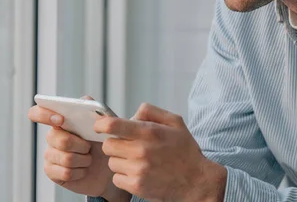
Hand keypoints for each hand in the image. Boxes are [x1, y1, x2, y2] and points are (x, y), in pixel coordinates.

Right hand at [28, 97, 128, 200]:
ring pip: (66, 158)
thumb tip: (85, 100)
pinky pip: (66, 172)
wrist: (109, 167)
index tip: (61, 119)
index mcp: (60, 120)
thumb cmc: (104, 142)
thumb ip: (95, 110)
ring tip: (88, 158)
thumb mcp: (104, 125)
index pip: (37, 112)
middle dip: (81, 145)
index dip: (44, 114)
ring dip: (84, 160)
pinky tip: (83, 170)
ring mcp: (49, 154)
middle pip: (59, 139)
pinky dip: (80, 172)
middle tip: (89, 147)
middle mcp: (51, 135)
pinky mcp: (51, 172)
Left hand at [94, 103, 226, 201]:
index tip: (100, 126)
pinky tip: (138, 173)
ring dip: (120, 161)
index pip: (113, 125)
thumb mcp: (175, 121)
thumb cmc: (184, 150)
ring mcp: (138, 170)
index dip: (101, 124)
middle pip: (108, 145)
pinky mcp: (137, 186)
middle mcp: (141, 151)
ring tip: (137, 161)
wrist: (196, 181)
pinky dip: (124, 176)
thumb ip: (151, 111)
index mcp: (149, 132)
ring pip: (112, 162)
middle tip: (127, 146)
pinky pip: (116, 178)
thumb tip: (131, 114)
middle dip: (115, 144)